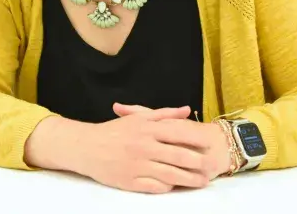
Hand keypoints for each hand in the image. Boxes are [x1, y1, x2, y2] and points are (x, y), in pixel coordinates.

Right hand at [74, 105, 225, 193]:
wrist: (86, 146)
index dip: (195, 140)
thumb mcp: (138, 118)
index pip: (177, 134)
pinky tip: (175, 186)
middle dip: (197, 163)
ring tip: (201, 182)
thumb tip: (186, 110)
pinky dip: (167, 187)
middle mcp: (144, 147)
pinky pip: (154, 186)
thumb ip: (164, 114)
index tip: (209, 144)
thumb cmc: (113, 131)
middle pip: (177, 156)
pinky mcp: (130, 181)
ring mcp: (137, 165)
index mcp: (147, 129)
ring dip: (188, 179)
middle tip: (210, 167)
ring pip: (169, 174)